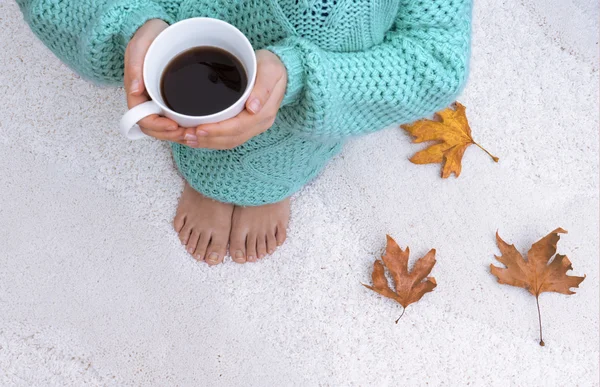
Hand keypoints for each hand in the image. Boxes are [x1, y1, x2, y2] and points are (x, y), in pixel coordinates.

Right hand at [124, 19, 195, 144]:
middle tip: (190, 133)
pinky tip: (199, 125)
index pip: (142, 119)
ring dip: (180, 133)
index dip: (157, 127)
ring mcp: (160, 102)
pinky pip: (177, 119)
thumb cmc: (149, 36)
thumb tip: (134, 90)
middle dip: (171, 135)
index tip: (174, 126)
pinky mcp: (172, 100)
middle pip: (155, 129)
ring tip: (196, 132)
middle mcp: (147, 101)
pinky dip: (186, 125)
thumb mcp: (140, 44)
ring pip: (167, 128)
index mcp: (136, 93)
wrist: (163, 30)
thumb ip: (134, 65)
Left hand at [190, 50, 287, 148]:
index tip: (199, 129)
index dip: (218, 130)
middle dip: (207, 139)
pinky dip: (212, 139)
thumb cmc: (272, 66)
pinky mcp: (246, 125)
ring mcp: (253, 126)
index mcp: (264, 112)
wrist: (280, 69)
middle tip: (185, 136)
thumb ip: (263, 88)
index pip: (238, 127)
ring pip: (228, 141)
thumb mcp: (270, 70)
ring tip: (187, 139)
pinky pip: (229, 138)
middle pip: (231, 138)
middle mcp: (259, 123)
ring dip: (207, 143)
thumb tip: (252, 108)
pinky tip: (198, 136)